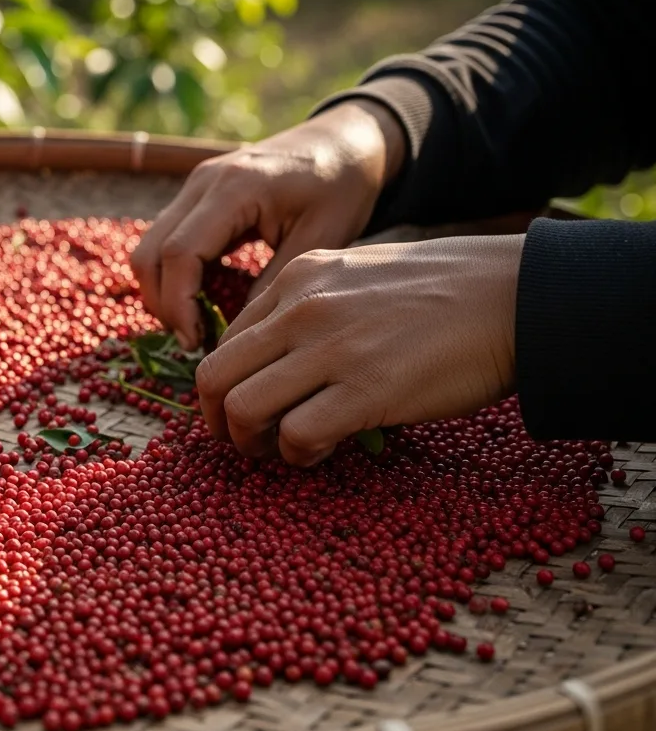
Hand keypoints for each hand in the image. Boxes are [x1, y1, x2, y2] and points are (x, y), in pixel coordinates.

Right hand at [131, 99, 405, 350]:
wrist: (344, 141)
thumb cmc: (342, 186)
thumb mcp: (320, 240)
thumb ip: (273, 285)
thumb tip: (235, 336)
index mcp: (235, 188)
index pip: (180, 253)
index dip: (178, 304)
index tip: (196, 341)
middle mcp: (203, 182)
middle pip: (150, 252)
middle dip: (162, 304)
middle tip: (191, 341)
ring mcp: (195, 185)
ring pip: (149, 247)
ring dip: (163, 291)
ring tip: (194, 325)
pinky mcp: (197, 195)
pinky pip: (166, 240)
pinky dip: (173, 274)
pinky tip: (201, 299)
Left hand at [194, 235, 522, 465]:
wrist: (517, 296)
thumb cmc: (446, 292)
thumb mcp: (360, 275)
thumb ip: (312, 307)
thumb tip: (278, 358)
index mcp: (298, 278)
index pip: (226, 340)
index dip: (225, 384)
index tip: (243, 407)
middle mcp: (303, 309)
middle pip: (214, 377)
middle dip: (217, 420)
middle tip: (243, 440)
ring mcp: (331, 349)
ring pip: (242, 409)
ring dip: (250, 443)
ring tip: (278, 450)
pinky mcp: (365, 391)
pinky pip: (296, 435)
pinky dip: (297, 455)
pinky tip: (320, 452)